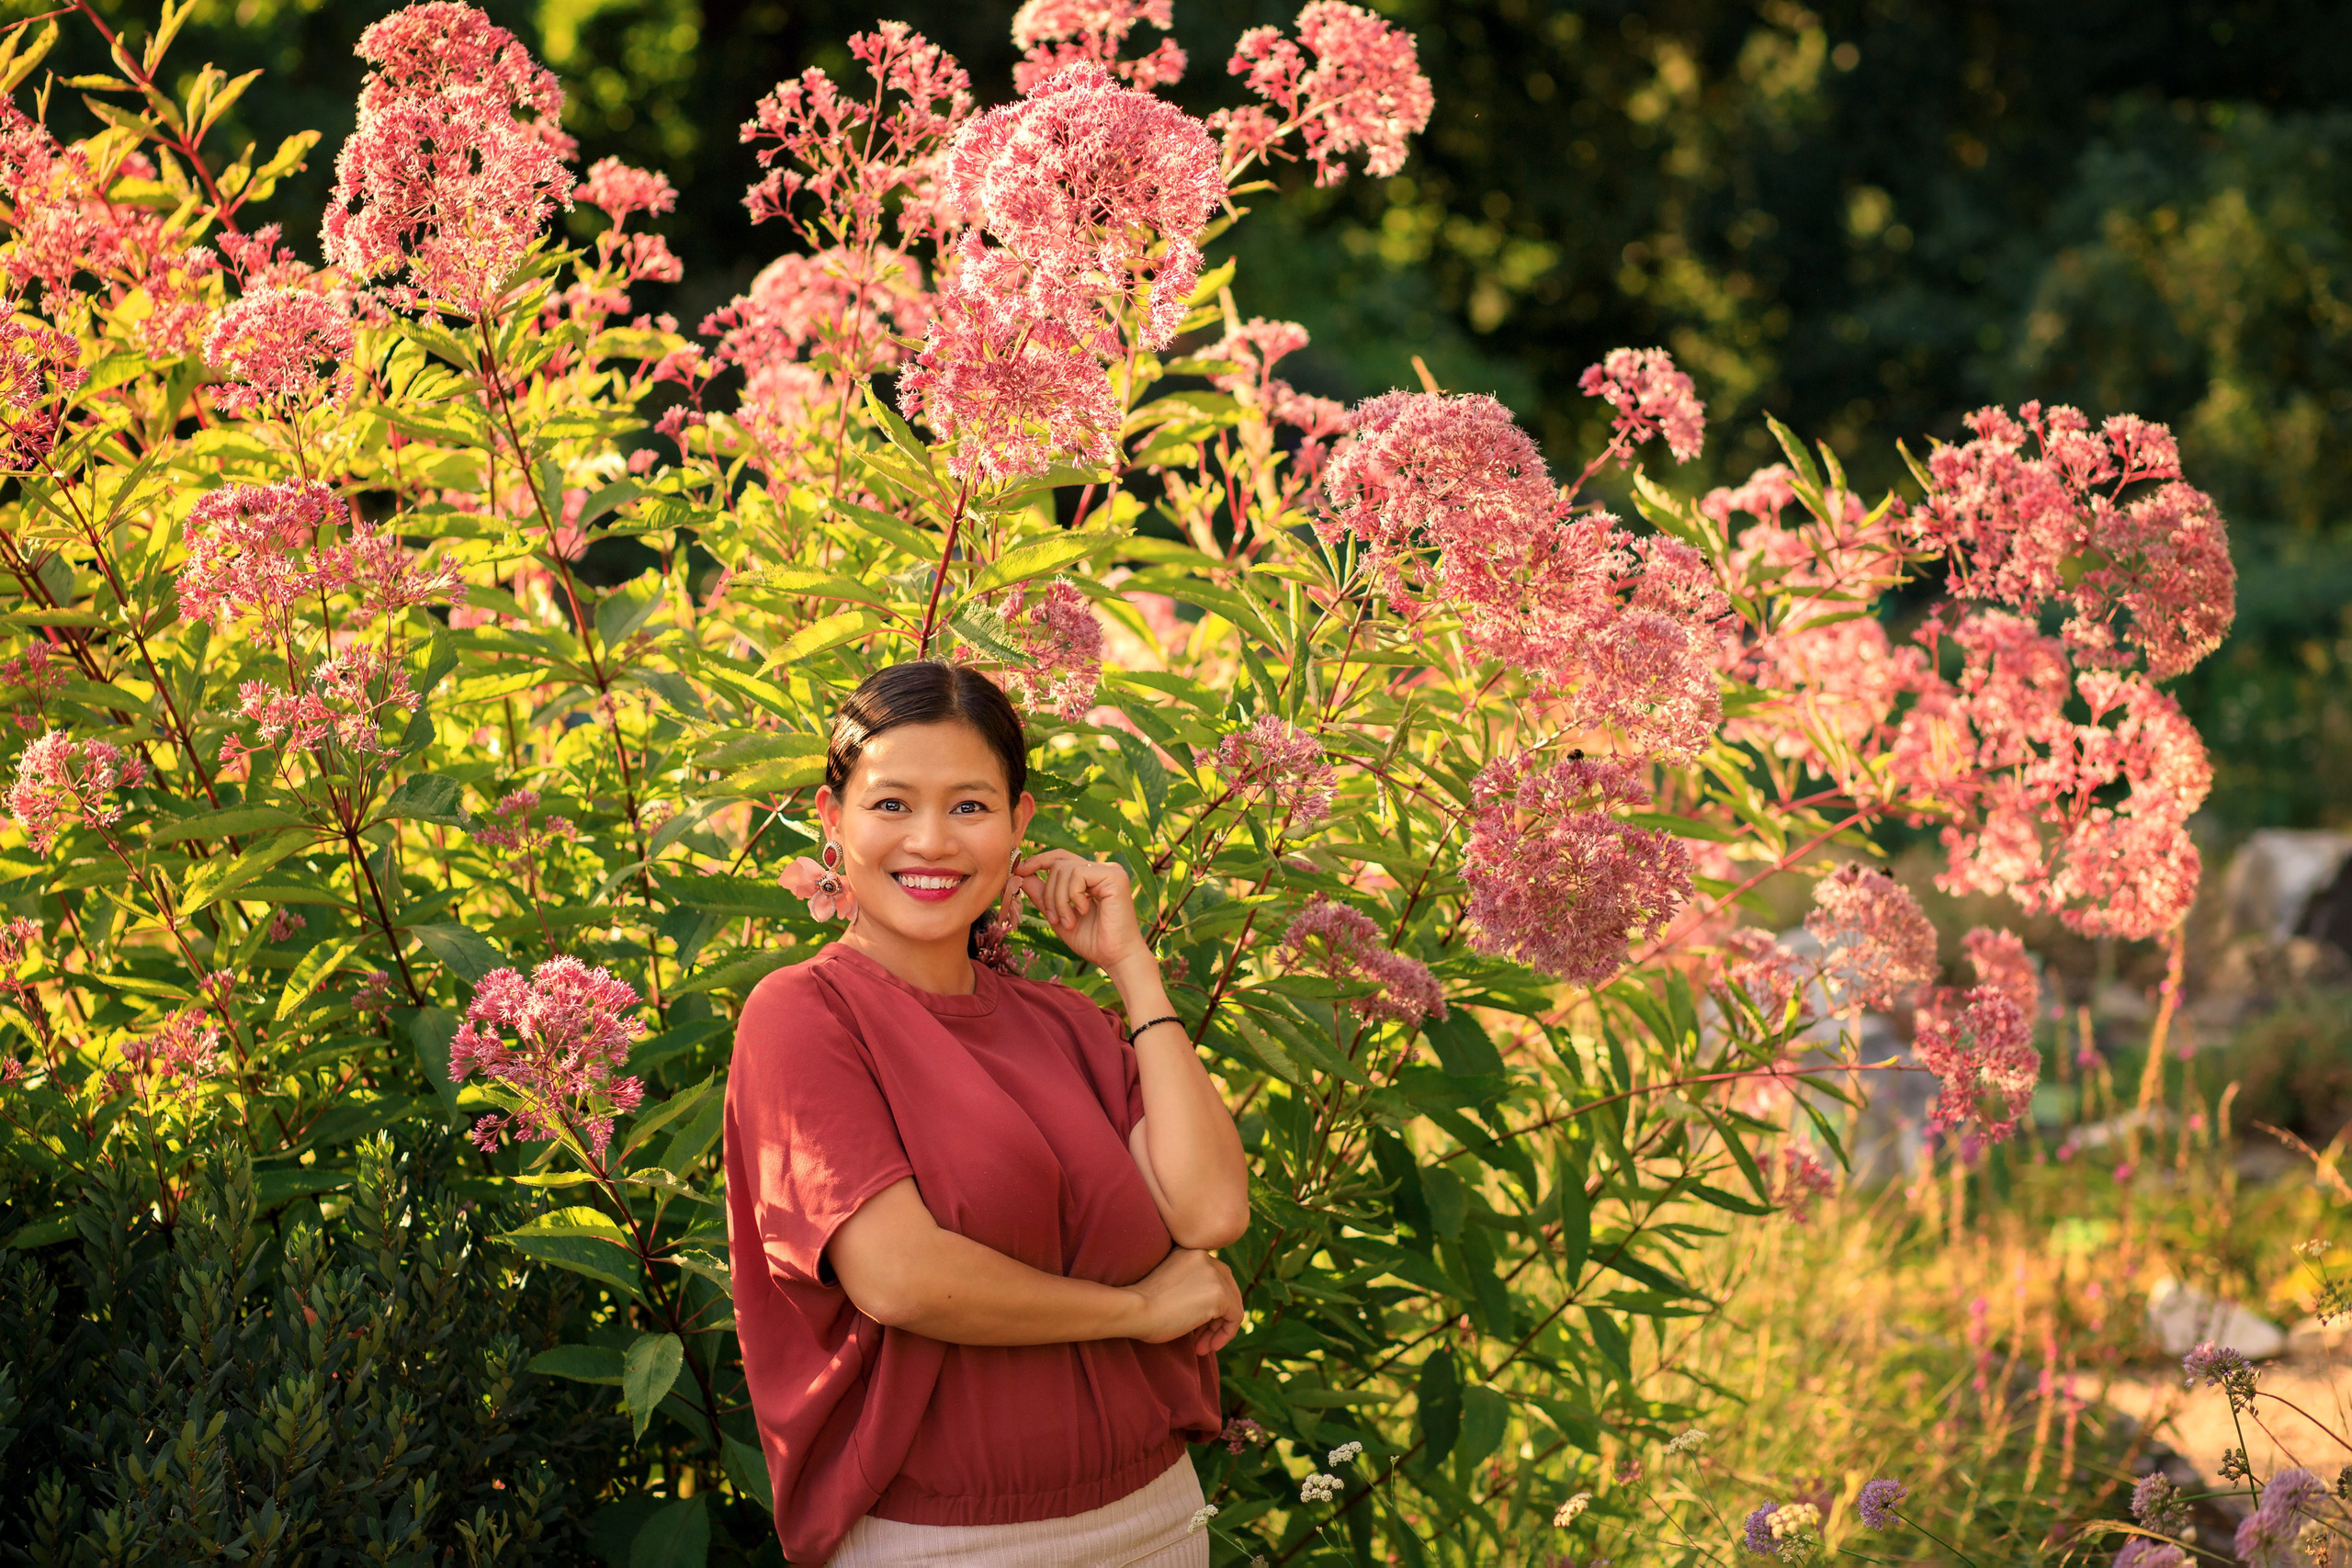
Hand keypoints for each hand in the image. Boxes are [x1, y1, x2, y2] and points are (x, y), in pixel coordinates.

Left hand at [1013, 847, 1149, 974]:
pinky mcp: (1115, 877)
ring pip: (1065, 870)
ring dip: (1059, 900)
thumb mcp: (1058, 916)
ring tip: (1068, 921)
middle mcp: (1102, 870)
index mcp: (1091, 877)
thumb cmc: (1091, 941)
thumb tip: (1021, 874)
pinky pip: (1078, 875)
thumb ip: (1042, 895)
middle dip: (1049, 893)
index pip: (1061, 858)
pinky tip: (1084, 912)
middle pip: (1058, 864)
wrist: (1115, 958)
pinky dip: (1073, 897)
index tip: (1020, 871)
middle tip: (1054, 919)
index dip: (1039, 861)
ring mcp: (1110, 871)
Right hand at [1126, 1246, 1244, 1353]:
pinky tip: (1208, 1348)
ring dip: (1218, 1329)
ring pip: (1232, 1304)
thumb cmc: (1141, 1305)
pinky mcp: (1219, 1295)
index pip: (1214, 1277)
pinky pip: (1235, 1317)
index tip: (1195, 1327)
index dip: (1209, 1305)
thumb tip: (1212, 1310)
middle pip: (1227, 1289)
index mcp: (1190, 1252)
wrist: (1133, 1310)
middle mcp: (1205, 1257)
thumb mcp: (1169, 1286)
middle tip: (1201, 1339)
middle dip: (1216, 1318)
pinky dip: (1226, 1334)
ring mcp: (1214, 1275)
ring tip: (1202, 1347)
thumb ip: (1190, 1286)